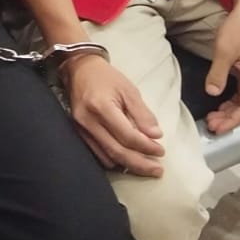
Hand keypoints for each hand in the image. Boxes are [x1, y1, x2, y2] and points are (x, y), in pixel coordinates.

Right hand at [64, 55, 164, 176]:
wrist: (79, 69)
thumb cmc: (106, 77)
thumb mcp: (128, 89)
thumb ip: (142, 113)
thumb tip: (156, 136)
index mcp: (102, 106)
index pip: (127, 136)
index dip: (146, 146)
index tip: (161, 151)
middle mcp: (88, 121)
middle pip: (117, 152)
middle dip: (140, 164)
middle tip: (158, 170)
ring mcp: (81, 129)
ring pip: (107, 157)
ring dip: (128, 165)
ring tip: (146, 166)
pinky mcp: (79, 133)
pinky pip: (98, 154)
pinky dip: (115, 160)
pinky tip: (127, 159)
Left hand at [204, 2, 239, 134]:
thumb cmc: (238, 29)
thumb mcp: (224, 51)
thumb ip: (218, 73)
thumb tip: (212, 93)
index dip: (231, 121)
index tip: (216, 128)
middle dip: (228, 119)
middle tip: (210, 125)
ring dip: (229, 111)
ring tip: (212, 118)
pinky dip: (231, 100)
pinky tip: (219, 104)